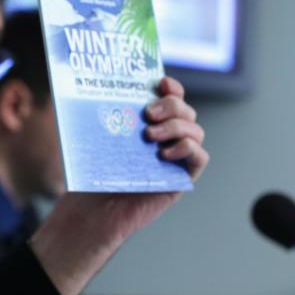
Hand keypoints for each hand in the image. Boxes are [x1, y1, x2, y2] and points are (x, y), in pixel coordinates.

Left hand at [30, 77, 208, 294]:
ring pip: (196, 130)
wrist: (94, 211)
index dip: (171, 87)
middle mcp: (167, 138)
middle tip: (148, 113)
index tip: (160, 82)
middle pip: (186, 110)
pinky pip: (200, 157)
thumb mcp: (97, 139)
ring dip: (176, 127)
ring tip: (150, 136)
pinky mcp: (182, 178)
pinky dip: (187, 149)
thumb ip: (105, 116)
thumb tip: (95, 87)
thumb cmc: (94, 175)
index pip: (171, 97)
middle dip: (172, 105)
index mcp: (150, 124)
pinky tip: (164, 154)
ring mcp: (177, 157)